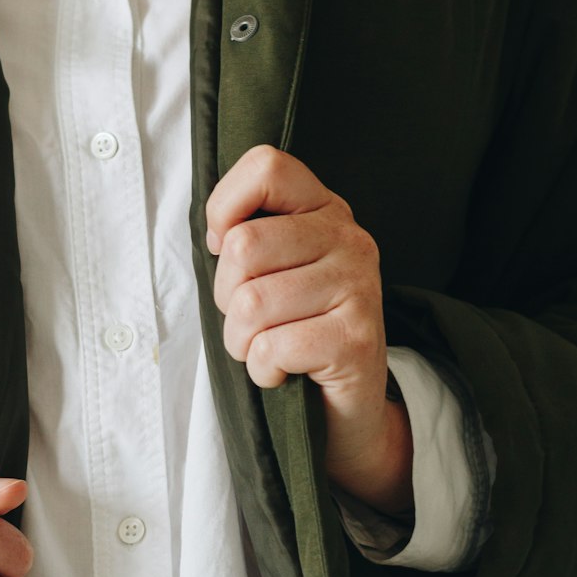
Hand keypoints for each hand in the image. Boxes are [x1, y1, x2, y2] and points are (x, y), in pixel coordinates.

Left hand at [206, 144, 413, 515]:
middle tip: (251, 321)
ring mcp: (359, 286)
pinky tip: (283, 373)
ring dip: (242, 342)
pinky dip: (262, 370)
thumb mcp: (272, 273)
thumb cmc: (295, 335)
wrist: (348, 409)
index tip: (223, 248)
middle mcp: (349, 239)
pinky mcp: (356, 337)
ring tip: (267, 350)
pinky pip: (273, 346)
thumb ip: (247, 238)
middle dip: (227, 297)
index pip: (266, 167)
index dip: (225, 206)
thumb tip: (216, 235)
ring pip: (252, 304)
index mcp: (325, 210)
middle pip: (244, 247)